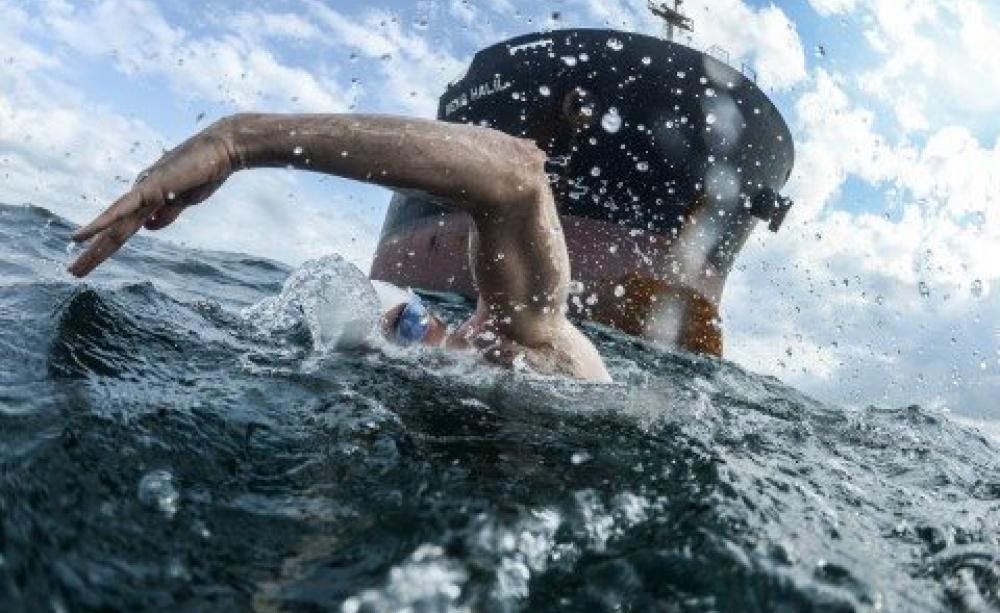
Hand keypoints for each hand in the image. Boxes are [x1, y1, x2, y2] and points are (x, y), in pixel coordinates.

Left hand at [68, 126, 235, 276]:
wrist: (222, 149)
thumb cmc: (208, 171)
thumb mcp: (186, 200)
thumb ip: (168, 213)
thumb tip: (149, 228)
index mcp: (149, 199)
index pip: (123, 226)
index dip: (106, 244)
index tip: (92, 260)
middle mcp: (140, 195)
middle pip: (113, 230)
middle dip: (94, 253)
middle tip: (74, 272)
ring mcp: (143, 191)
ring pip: (113, 226)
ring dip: (93, 248)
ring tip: (74, 269)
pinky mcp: (150, 188)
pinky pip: (122, 210)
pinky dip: (101, 223)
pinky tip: (81, 236)